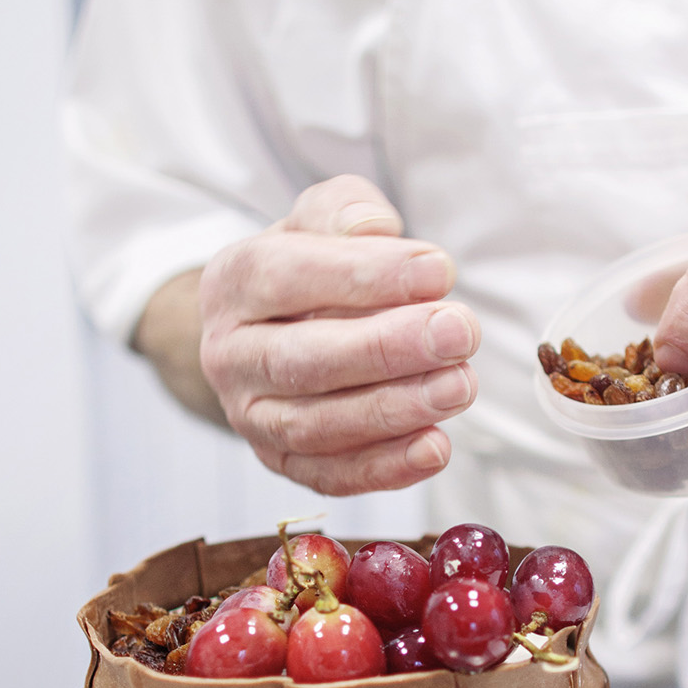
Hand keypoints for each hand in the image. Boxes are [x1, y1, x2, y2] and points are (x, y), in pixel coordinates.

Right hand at [197, 175, 479, 493]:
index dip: (365, 276)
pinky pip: (329, 475)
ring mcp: (251, 415)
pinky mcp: (281, 461)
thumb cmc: (308, 266)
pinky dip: (384, 468)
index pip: (289, 277)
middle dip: (387, 350)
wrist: (269, 326)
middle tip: (458, 333)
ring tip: (458, 386)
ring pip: (317, 426)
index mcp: (232, 281)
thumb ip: (345, 211)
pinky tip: (436, 447)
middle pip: (303, 360)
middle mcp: (229, 354)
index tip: (437, 272)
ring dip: (394, 411)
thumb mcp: (320, 217)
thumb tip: (373, 230)